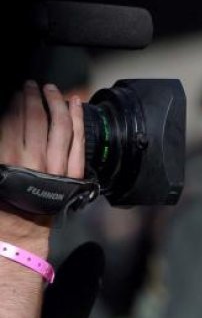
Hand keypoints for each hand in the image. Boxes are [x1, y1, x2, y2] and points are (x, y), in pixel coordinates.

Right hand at [0, 82, 84, 242]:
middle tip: (29, 85)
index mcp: (7, 159)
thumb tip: (5, 126)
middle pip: (33, 119)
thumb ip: (1, 147)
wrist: (21, 232)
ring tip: (50, 89)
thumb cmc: (1, 204)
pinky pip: (78, 141)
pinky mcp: (72, 173)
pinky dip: (77, 120)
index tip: (13, 92)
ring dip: (54, 103)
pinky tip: (75, 104)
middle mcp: (32, 160)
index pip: (10, 121)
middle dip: (31, 97)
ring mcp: (55, 166)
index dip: (13, 103)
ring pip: (58, 126)